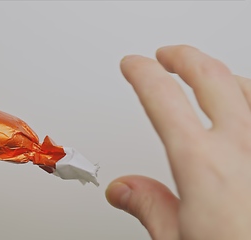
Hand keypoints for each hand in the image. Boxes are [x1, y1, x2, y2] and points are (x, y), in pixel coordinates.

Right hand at [106, 45, 250, 238]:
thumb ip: (150, 207)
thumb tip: (122, 189)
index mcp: (203, 163)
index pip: (162, 97)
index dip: (142, 73)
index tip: (134, 65)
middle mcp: (243, 144)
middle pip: (209, 76)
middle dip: (183, 58)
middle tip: (169, 56)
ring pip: (248, 86)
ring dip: (223, 73)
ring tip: (211, 76)